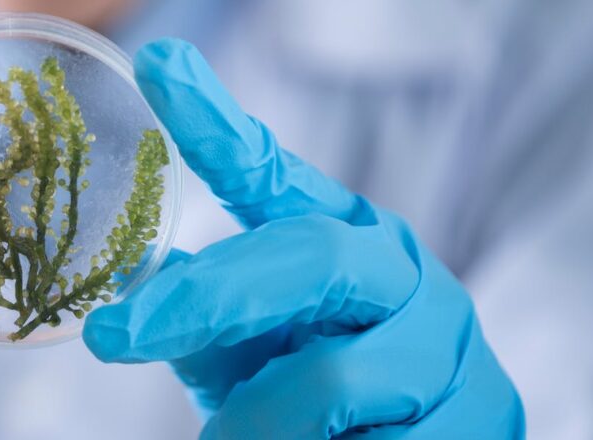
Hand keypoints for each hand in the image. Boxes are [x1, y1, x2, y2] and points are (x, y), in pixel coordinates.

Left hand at [83, 39, 523, 438]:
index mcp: (341, 238)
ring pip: (333, 378)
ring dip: (256, 421)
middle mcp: (399, 275)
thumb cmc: (320, 405)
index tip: (158, 65)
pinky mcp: (479, 416)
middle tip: (113, 335)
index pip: (273, 173)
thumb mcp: (252, 350)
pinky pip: (373, 438)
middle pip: (309, 257)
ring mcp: (445, 346)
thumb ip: (207, 314)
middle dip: (207, 299)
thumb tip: (140, 283)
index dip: (215, 123)